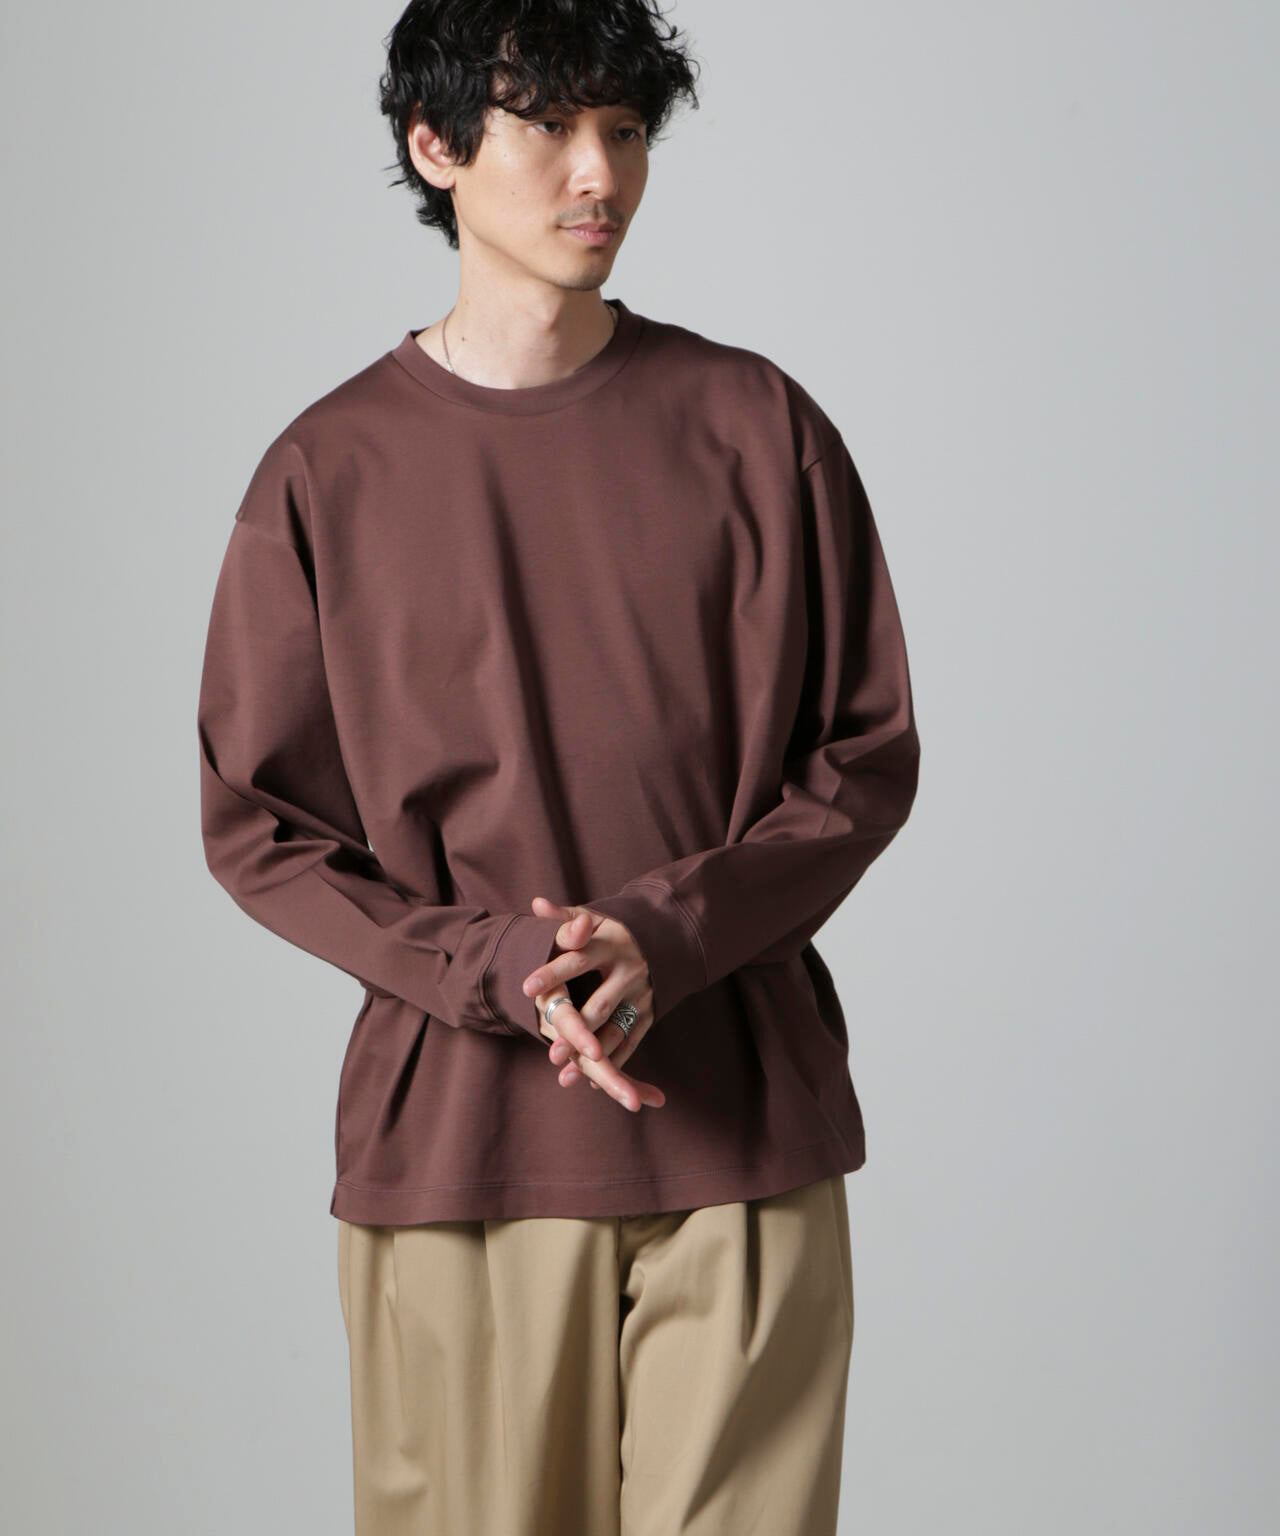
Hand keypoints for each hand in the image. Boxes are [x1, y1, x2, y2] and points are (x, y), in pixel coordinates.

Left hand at [520, 896, 664, 1111]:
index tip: (526, 987)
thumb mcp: (594, 918)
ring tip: (566, 1071)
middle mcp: (628, 971)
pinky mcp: (648, 1014)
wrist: (667, 937)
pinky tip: (592, 1079)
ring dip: (592, 1054)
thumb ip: (564, 918)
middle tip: (550, 1050)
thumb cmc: (614, 931)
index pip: (577, 959)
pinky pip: (631, 1042)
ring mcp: (641, 995)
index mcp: (610, 944)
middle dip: (576, 1030)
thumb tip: (536, 904)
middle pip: (599, 1005)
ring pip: (615, 1030)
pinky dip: (614, 1062)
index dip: (552, 973)